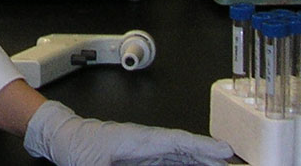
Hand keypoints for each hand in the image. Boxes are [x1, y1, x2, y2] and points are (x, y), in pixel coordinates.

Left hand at [23, 100, 233, 165]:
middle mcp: (146, 143)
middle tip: (237, 165)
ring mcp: (145, 151)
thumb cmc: (76, 144)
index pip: (176, 142)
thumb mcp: (91, 165)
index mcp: (137, 139)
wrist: (63, 137)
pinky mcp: (142, 159)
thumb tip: (141, 164)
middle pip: (185, 149)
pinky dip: (188, 165)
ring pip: (181, 157)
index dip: (202, 146)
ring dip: (202, 163)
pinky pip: (171, 162)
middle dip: (211, 157)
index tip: (225, 151)